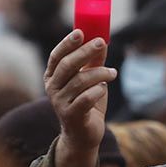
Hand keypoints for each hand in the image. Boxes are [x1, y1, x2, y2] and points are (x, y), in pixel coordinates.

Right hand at [45, 29, 118, 166]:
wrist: (83, 135)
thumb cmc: (86, 103)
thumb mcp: (90, 80)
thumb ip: (94, 62)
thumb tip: (102, 42)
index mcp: (53, 77)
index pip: (57, 56)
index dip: (67, 43)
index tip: (81, 32)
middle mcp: (52, 89)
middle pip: (67, 65)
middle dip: (85, 52)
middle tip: (101, 42)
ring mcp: (60, 103)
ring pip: (79, 81)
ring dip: (99, 73)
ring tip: (113, 72)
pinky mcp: (71, 116)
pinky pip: (85, 99)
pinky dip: (97, 91)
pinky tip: (104, 89)